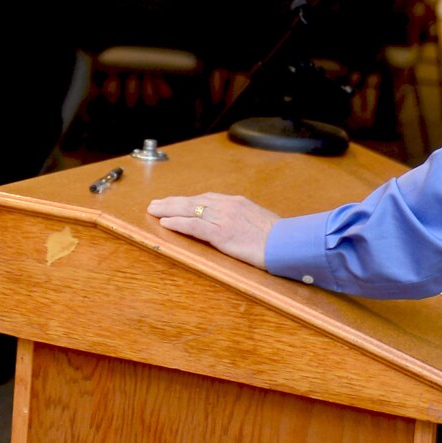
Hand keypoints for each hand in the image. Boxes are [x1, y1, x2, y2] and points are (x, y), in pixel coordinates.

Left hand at [146, 192, 279, 270]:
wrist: (289, 244)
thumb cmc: (279, 238)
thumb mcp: (260, 222)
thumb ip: (244, 220)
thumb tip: (236, 226)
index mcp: (237, 202)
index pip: (205, 198)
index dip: (187, 201)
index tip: (175, 202)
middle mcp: (228, 206)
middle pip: (193, 201)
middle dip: (172, 202)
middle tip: (155, 203)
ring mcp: (224, 219)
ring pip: (189, 210)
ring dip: (168, 210)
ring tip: (153, 210)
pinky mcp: (222, 234)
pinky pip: (194, 226)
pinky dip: (178, 223)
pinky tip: (165, 223)